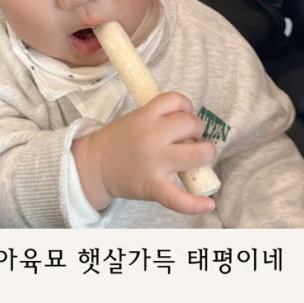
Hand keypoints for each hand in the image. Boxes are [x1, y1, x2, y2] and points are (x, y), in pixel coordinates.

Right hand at [72, 91, 216, 214]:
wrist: (95, 166)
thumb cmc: (119, 141)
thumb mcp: (136, 118)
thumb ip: (159, 117)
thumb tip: (189, 123)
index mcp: (145, 116)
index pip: (176, 100)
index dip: (186, 106)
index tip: (184, 114)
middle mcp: (151, 136)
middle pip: (190, 123)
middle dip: (197, 128)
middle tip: (191, 137)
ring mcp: (154, 162)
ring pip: (195, 154)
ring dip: (206, 153)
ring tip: (200, 156)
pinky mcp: (153, 186)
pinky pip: (178, 198)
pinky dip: (195, 204)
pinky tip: (208, 204)